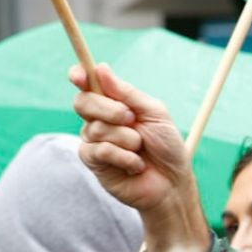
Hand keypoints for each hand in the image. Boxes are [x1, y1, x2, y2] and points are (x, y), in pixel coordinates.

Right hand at [68, 64, 210, 251]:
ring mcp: (94, 141)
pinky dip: (125, 157)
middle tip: (132, 119)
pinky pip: (101, 150)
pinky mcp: (93, 162)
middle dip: (110, 109)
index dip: (80, 76)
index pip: (88, 85)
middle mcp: (99, 120)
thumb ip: (128, 93)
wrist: (173, 183)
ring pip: (96, 128)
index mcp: (113, 104)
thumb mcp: (155, 113)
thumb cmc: (166, 147)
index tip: (79, 74)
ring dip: (127, 139)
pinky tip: (136, 165)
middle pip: (83, 102)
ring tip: (140, 149)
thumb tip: (101, 68)